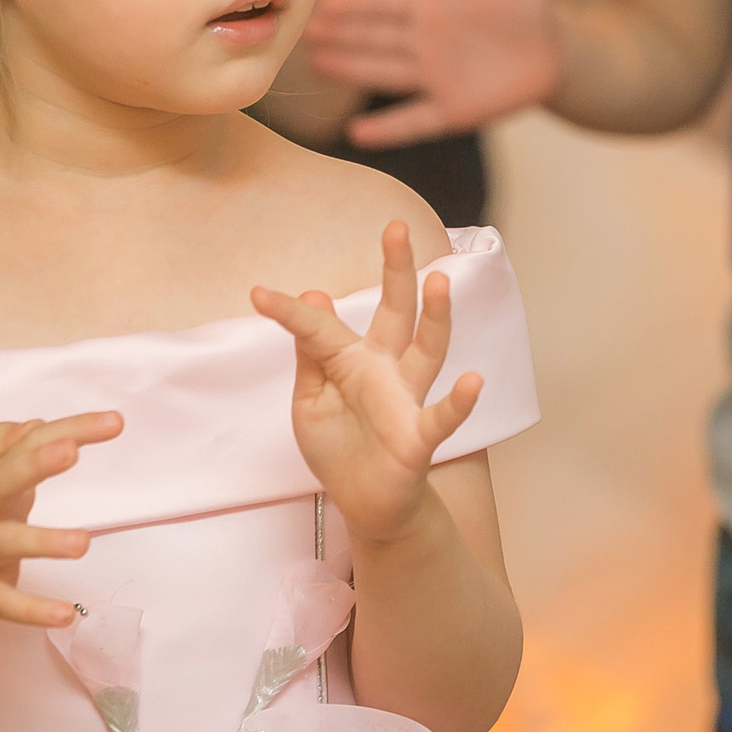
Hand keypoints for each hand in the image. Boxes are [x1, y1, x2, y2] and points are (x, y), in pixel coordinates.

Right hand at [0, 413, 122, 632]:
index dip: (67, 430)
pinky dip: (32, 609)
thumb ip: (1, 448)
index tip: (114, 422)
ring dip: (43, 541)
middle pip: (5, 479)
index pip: (24, 443)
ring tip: (83, 543)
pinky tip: (65, 614)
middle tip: (72, 451)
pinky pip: (2, 601)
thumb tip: (37, 421)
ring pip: (5, 541)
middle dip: (37, 464)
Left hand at [253, 222, 483, 545]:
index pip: (320, 327)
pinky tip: (474, 382)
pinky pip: (442, 417)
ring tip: (439, 283)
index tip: (257, 294)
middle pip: (396, 312)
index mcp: (353, 358)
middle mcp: (386, 369)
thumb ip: (311, 354)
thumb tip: (311, 294)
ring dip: (435, 318)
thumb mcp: (310, 399)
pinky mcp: (418, 437)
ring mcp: (406, 400)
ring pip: (427, 352)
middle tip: (396, 228)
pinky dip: (460, 402)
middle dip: (397, 271)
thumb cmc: (339, 446)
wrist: (364, 503)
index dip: (289, 311)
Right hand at [306, 0, 558, 147]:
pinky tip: (356, 134)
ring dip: (352, 70)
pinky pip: (415, 121)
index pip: (385, 4)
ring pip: (385, 73)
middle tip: (304, 33)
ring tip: (317, 66)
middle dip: (342, 35)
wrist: (560, 52)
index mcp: (433, 8)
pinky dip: (388, 129)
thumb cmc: (526, 8)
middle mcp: (426, 44)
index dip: (355, 4)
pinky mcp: (454, 111)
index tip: (323, 3)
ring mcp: (436, 79)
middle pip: (376, 38)